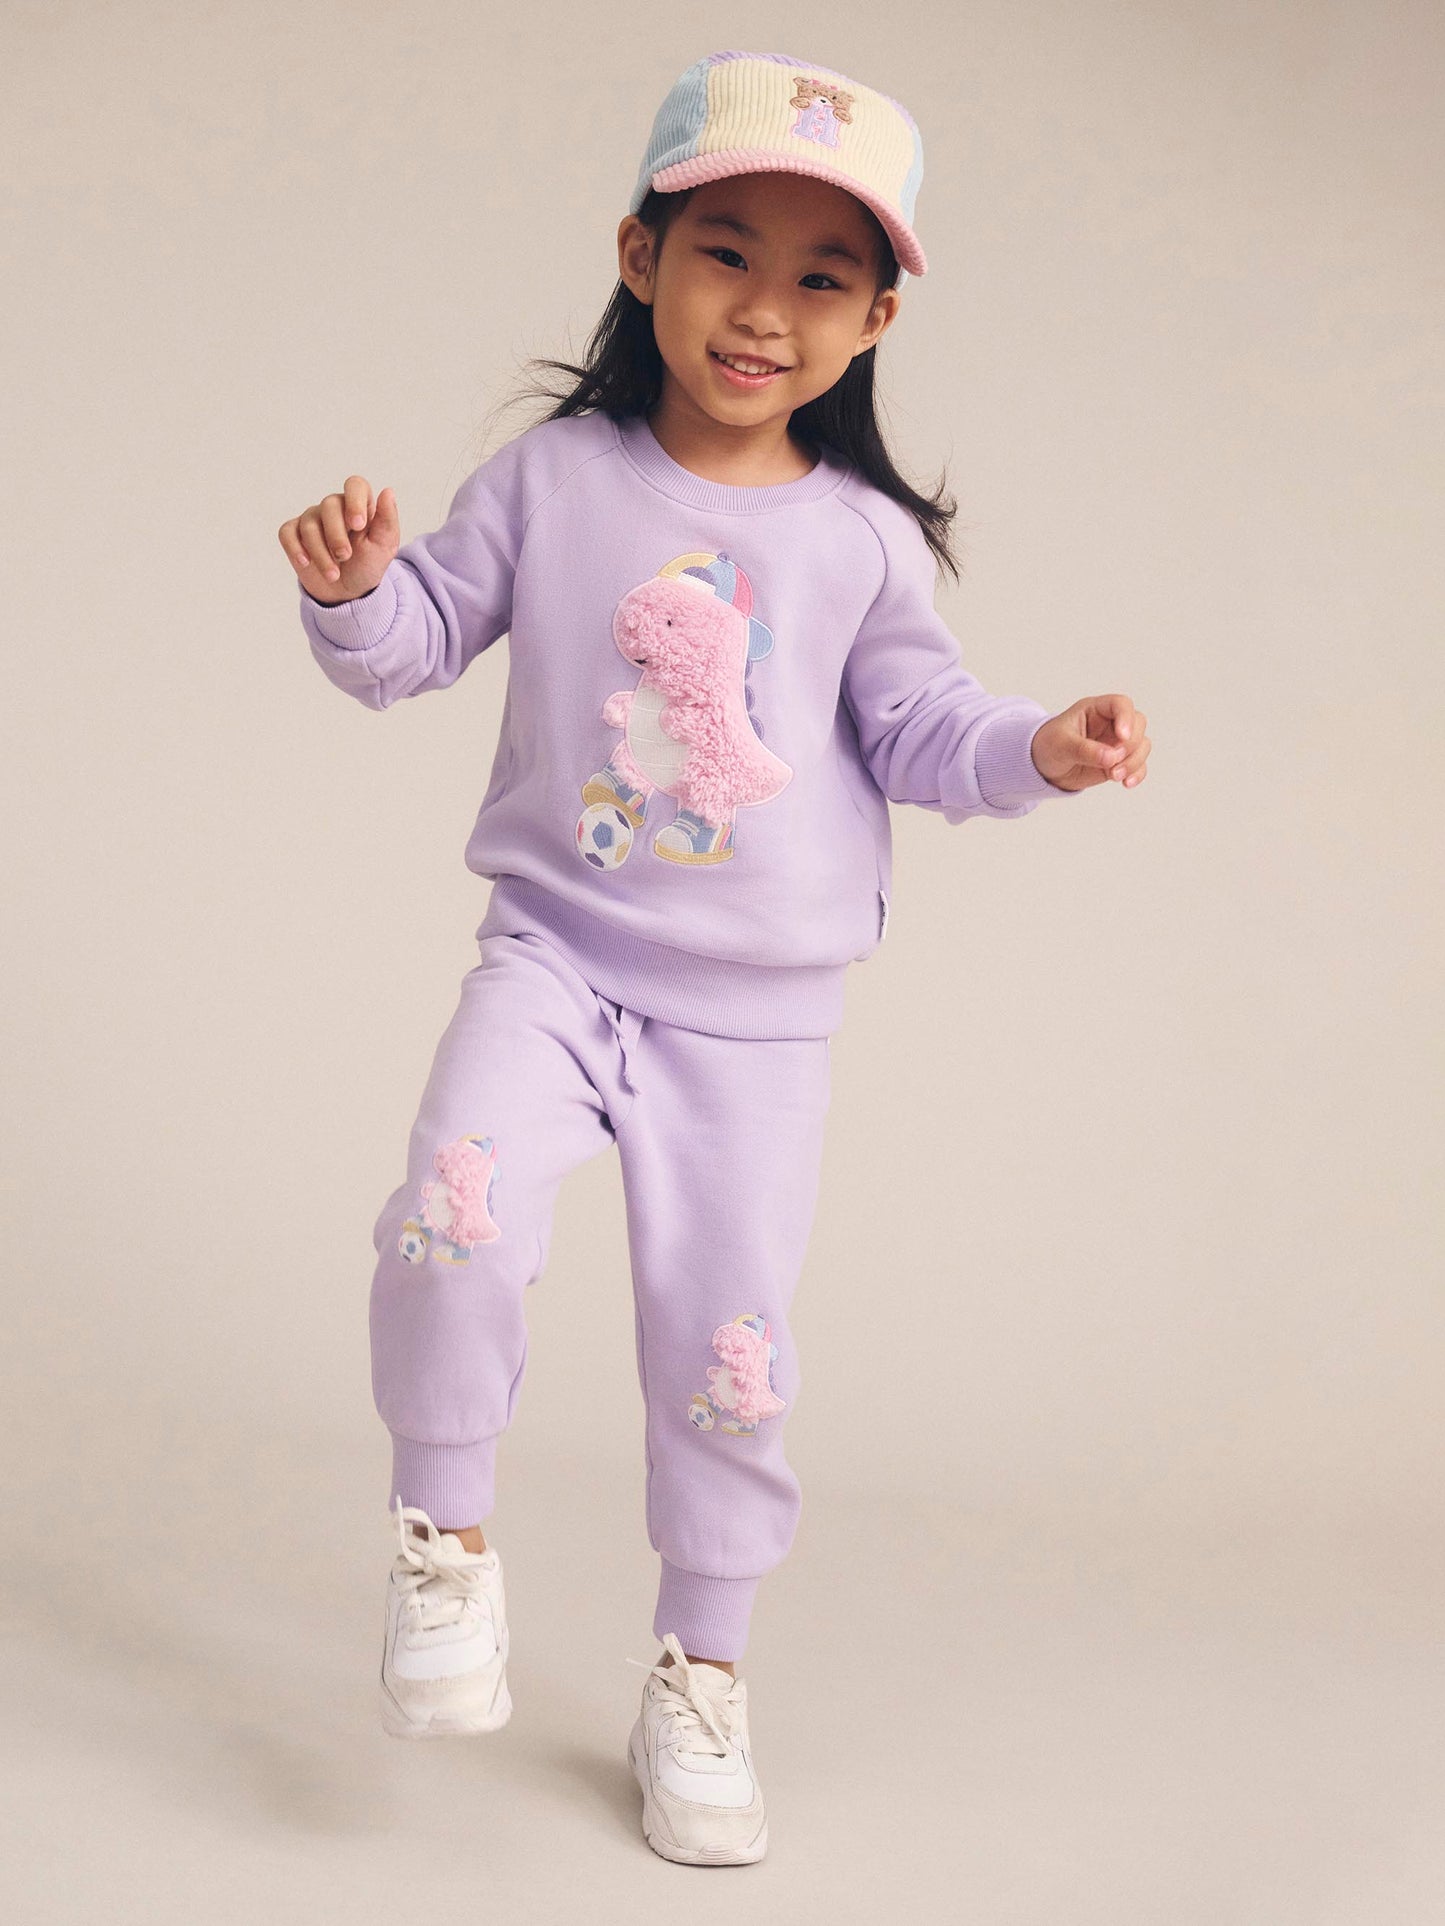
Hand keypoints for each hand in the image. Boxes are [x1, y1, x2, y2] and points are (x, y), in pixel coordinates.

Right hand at [278, 477, 399, 603]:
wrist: (347, 592)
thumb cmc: (367, 565)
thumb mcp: (383, 547)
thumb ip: (387, 520)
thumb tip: (388, 492)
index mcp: (360, 505)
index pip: (355, 485)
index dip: (355, 501)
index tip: (358, 525)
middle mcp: (334, 507)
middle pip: (329, 505)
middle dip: (336, 535)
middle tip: (345, 556)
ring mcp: (312, 518)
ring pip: (309, 525)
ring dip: (321, 554)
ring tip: (334, 574)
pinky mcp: (294, 533)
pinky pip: (287, 533)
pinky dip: (295, 549)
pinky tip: (306, 563)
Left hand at [1031, 695, 1150, 791]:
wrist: (1043, 767)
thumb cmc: (1048, 746)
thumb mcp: (1061, 745)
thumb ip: (1084, 750)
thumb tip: (1111, 758)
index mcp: (1095, 709)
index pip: (1120, 704)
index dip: (1126, 718)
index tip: (1121, 737)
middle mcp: (1110, 723)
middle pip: (1138, 724)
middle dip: (1130, 745)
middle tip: (1113, 761)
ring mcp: (1116, 742)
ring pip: (1141, 745)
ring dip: (1134, 761)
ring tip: (1114, 776)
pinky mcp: (1119, 761)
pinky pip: (1138, 765)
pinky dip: (1137, 774)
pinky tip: (1126, 784)